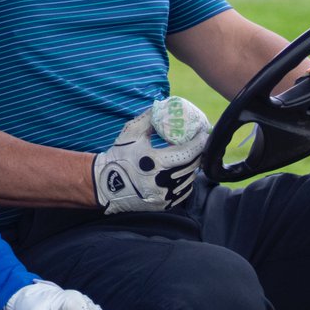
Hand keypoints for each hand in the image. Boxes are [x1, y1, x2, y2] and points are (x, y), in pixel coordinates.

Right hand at [92, 104, 207, 212]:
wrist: (105, 185)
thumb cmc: (118, 157)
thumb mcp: (131, 133)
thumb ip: (149, 118)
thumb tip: (163, 106)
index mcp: (155, 162)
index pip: (187, 153)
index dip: (198, 143)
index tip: (203, 134)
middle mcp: (162, 181)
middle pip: (191, 166)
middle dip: (198, 153)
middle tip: (200, 143)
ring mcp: (164, 195)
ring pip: (189, 179)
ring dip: (192, 167)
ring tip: (190, 156)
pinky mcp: (164, 204)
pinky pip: (183, 192)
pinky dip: (185, 180)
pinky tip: (182, 171)